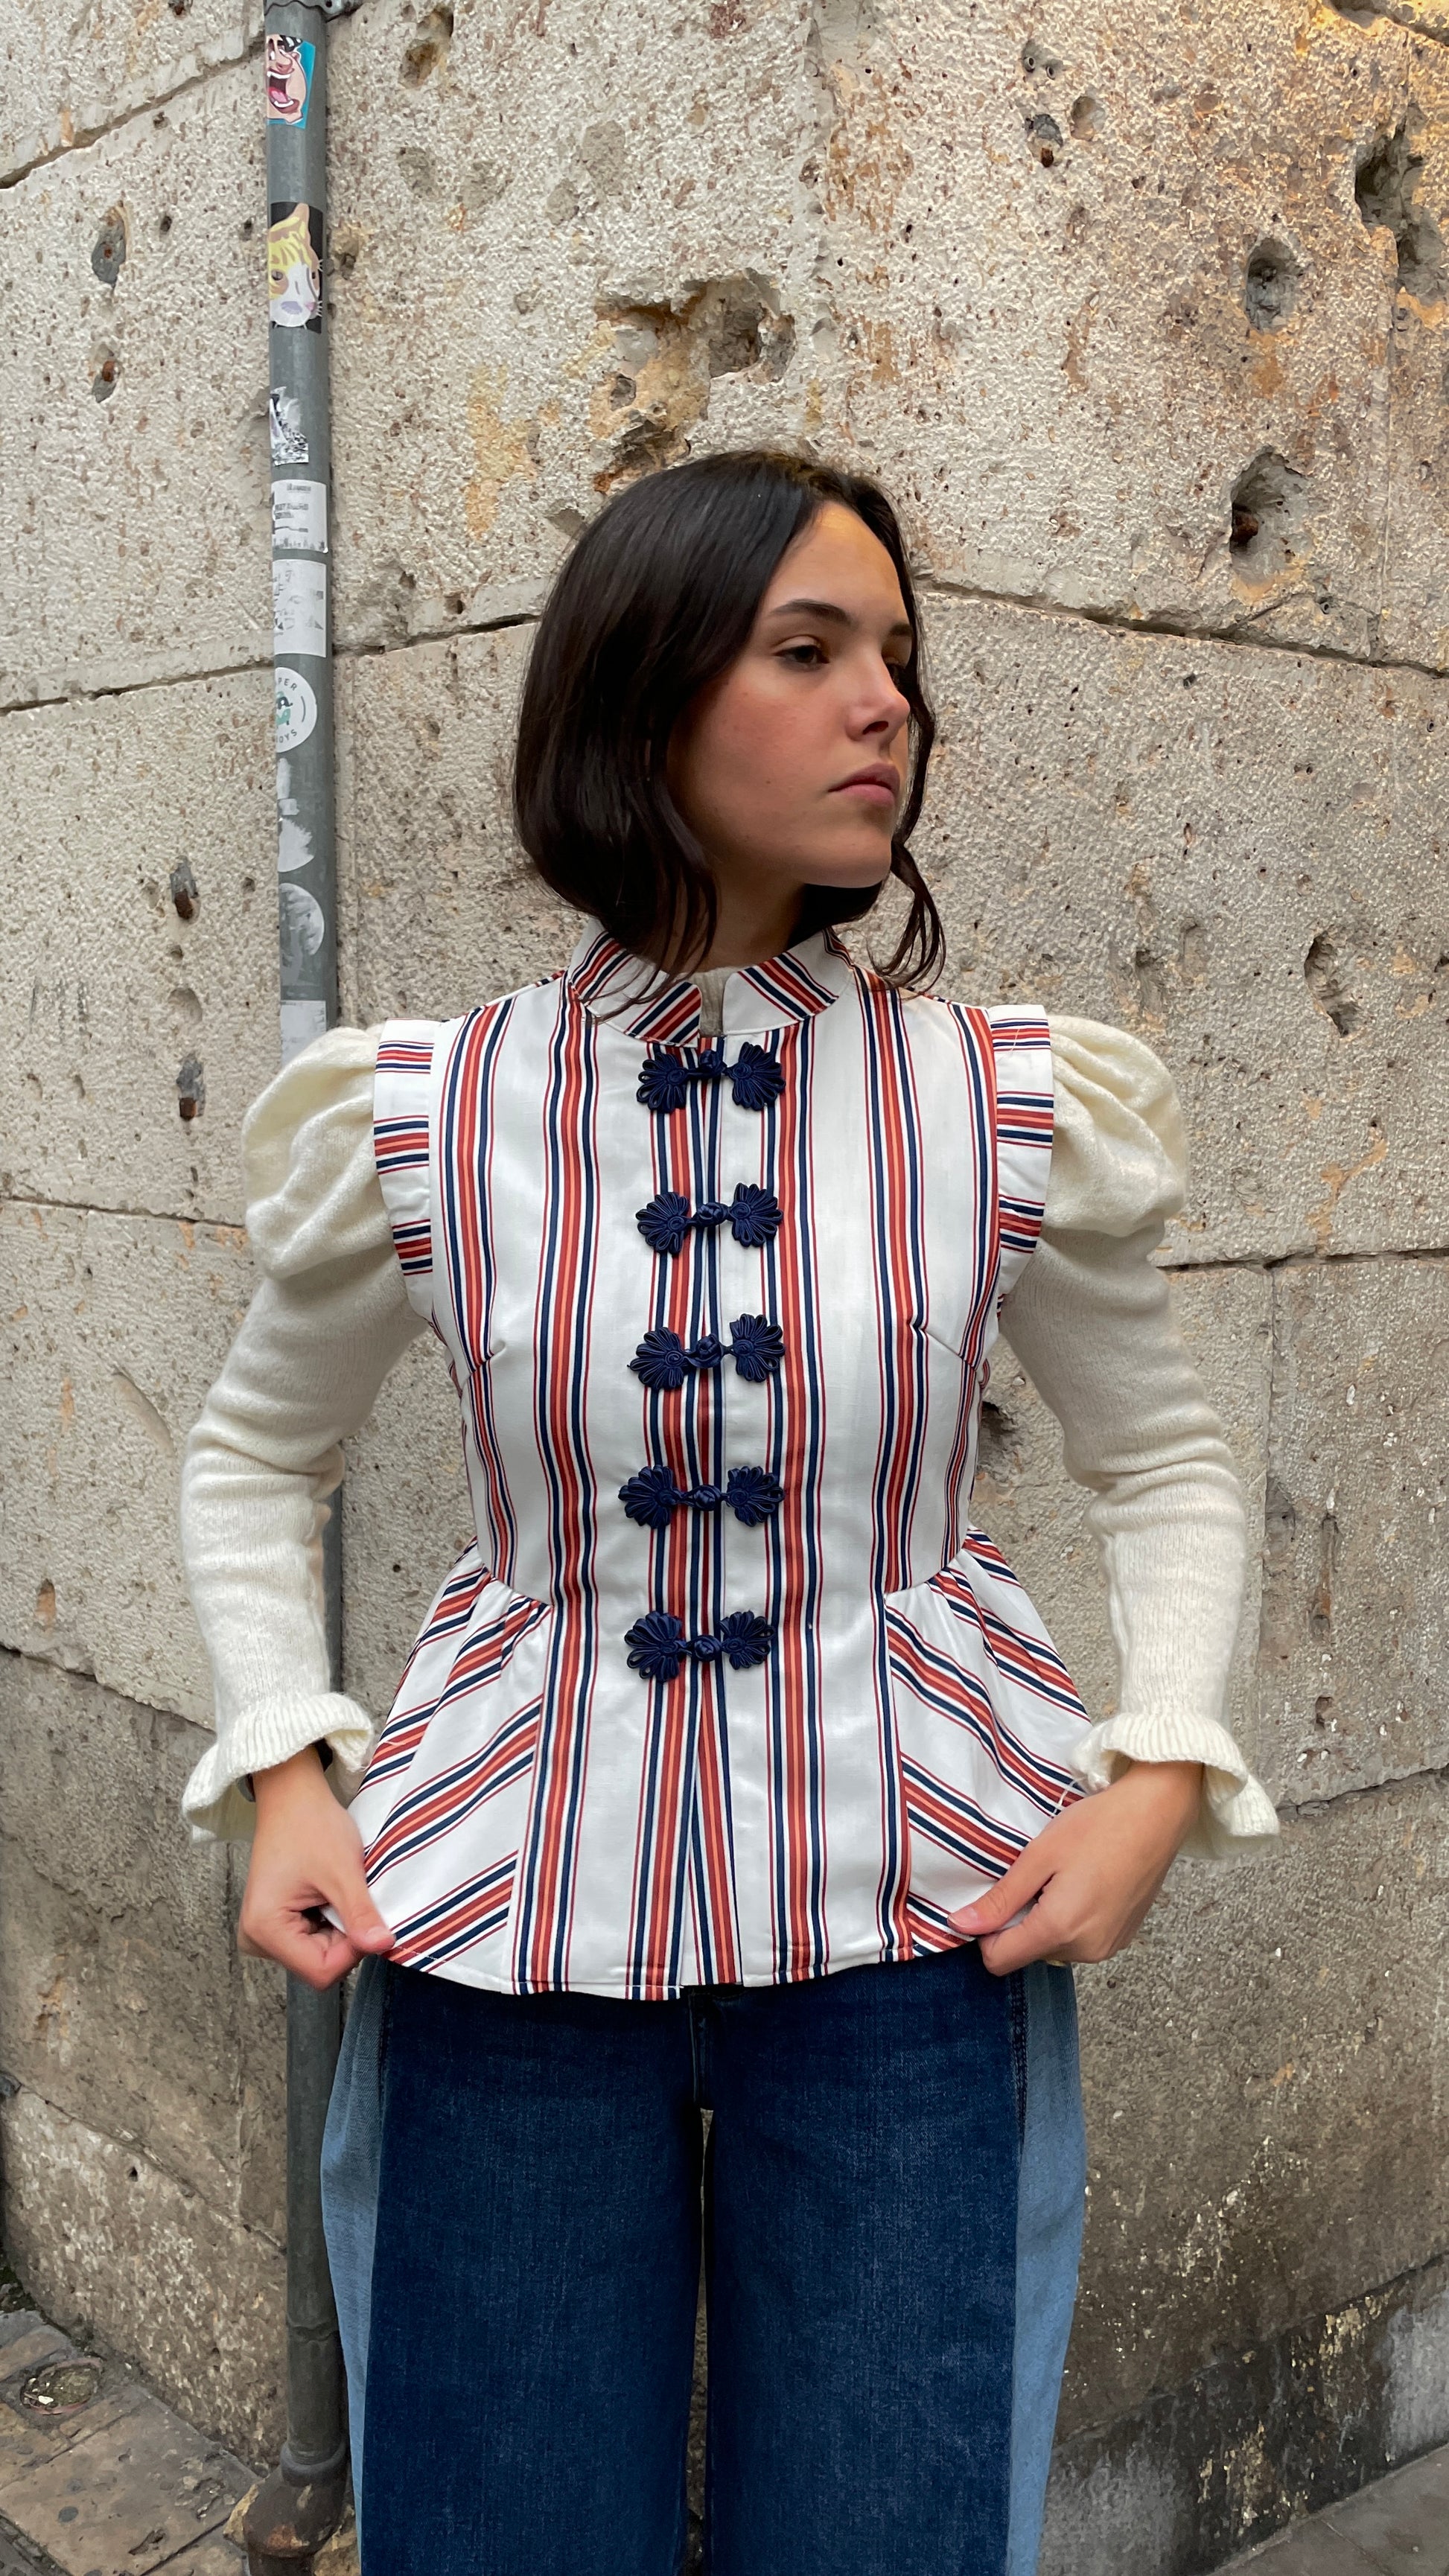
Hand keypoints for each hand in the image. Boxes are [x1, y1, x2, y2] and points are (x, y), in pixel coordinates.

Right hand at [238, 1747, 394, 1989]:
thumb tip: (384, 1947)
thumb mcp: (342, 1872)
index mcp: (265, 1930)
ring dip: (338, 1928)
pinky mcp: (274, 1925)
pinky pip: (312, 1941)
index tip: (363, 1915)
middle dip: (345, 1937)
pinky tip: (326, 1893)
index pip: (321, 1972)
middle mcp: (256, 1938)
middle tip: (347, 1895)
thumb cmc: (311, 1826)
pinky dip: (329, 1922)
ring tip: (334, 1890)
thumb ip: (361, 1915)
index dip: (353, 1950)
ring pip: (318, 1955)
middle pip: (319, 1966)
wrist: (292, 1798)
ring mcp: (263, 1933)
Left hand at [951, 1760, 1202, 1975]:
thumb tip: (962, 1925)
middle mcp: (1086, 1950)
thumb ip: (1001, 1899)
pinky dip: (1072, 1919)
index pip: (999, 1961)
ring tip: (1065, 1877)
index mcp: (1060, 1929)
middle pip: (1027, 1952)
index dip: (986, 1933)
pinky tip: (1085, 1884)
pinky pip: (1080, 1941)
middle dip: (1022, 1920)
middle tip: (1038, 1877)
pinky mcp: (1122, 1938)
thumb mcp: (1039, 1856)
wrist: (1157, 1814)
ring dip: (1048, 1919)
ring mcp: (1108, 1947)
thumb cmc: (1100, 1826)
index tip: (996, 1898)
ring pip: (1054, 1947)